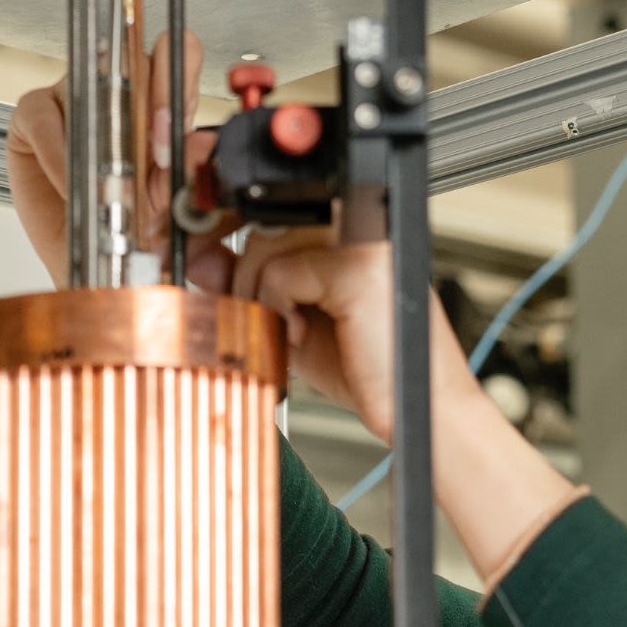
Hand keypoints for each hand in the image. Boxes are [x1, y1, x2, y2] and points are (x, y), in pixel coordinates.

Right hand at [4, 30, 234, 289]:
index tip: (173, 137)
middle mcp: (119, 91)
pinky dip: (60, 157)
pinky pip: (45, 118)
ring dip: (103, 139)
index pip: (178, 57)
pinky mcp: (35, 112)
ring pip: (89, 87)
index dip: (177, 85)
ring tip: (113, 186)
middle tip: (153, 154)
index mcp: (162, 105)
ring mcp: (75, 95)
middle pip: (136, 61)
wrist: (94, 263)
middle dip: (148, 106)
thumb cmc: (133, 231)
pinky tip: (74, 185)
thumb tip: (206, 146)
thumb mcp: (172, 208)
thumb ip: (190, 176)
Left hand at [234, 232, 489, 445]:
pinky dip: (277, 309)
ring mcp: (362, 241)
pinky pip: (282, 273)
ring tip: (288, 335)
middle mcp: (360, 228)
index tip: (209, 263)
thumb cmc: (373, 374)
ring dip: (259, 297)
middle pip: (266, 227)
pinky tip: (300, 338)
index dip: (236, 234)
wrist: (421, 412)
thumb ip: (255, 289)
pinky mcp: (356, 267)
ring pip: (267, 246)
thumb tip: (205, 261)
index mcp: (351, 235)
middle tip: (256, 320)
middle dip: (243, 278)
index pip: (278, 214)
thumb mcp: (294, 325)